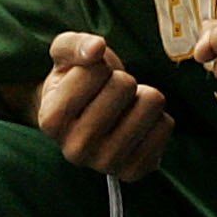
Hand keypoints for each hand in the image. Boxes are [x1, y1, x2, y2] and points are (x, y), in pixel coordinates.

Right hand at [37, 33, 171, 180]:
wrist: (87, 120)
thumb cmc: (74, 81)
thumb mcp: (65, 55)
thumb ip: (75, 45)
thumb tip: (96, 48)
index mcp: (50, 120)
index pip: (95, 71)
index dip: (99, 66)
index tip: (92, 78)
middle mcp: (74, 149)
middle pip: (124, 86)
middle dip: (123, 80)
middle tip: (111, 93)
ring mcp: (105, 164)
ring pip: (151, 105)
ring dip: (143, 97)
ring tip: (126, 107)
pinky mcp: (134, 171)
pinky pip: (166, 126)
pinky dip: (158, 117)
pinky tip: (138, 123)